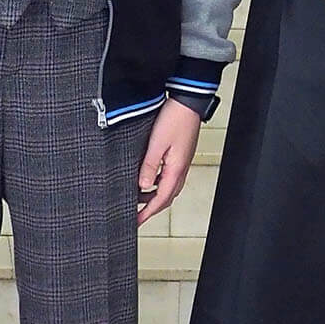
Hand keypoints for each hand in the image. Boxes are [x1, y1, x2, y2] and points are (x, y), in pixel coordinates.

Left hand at [136, 97, 201, 226]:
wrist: (187, 102)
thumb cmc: (175, 119)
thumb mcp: (157, 144)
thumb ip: (150, 166)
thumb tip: (143, 186)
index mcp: (176, 169)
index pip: (161, 199)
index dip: (147, 213)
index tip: (136, 221)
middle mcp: (181, 168)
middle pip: (167, 198)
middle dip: (151, 209)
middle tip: (137, 215)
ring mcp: (181, 162)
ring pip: (168, 188)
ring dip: (155, 197)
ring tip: (139, 199)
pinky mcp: (180, 155)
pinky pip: (169, 177)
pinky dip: (159, 184)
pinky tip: (150, 180)